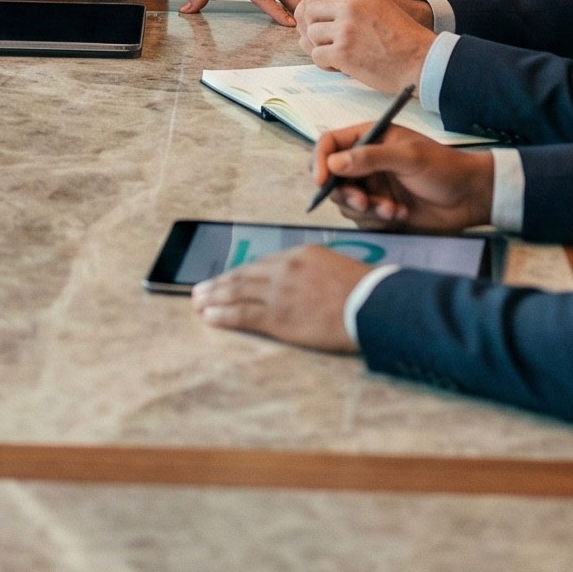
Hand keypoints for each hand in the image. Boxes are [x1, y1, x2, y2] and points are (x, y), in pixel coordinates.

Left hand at [190, 245, 367, 350]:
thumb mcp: (335, 269)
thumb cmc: (365, 291)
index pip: (261, 264)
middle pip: (243, 275)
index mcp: (300, 254)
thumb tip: (299, 283)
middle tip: (200, 289)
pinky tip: (210, 317)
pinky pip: (243, 314)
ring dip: (214, 297)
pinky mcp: (279, 316)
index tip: (226, 279)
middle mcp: (285, 269)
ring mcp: (280, 292)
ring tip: (198, 301)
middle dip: (219, 283)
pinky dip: (223, 315)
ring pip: (237, 292)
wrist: (374, 305)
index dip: (240, 273)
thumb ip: (312, 273)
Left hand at [297, 0, 437, 90]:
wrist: (420, 61)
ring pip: (311, 33)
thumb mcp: (378, 4)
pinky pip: (317, 55)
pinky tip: (338, 64)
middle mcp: (351, 6)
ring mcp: (346, 29)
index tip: (323, 18)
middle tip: (328, 39)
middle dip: (315, 26)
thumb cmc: (402, 37)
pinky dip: (325, 62)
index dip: (316, 5)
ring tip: (337, 53)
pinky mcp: (343, 52)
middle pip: (310, 10)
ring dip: (321, 45)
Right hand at [311, 121, 494, 232]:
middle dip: (345, 193)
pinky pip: (363, 218)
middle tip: (365, 202)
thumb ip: (371, 157)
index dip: (320, 161)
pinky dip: (378, 219)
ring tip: (393, 210)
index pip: (330, 144)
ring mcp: (372, 186)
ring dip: (366, 209)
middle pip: (332, 177)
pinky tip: (401, 215)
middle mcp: (366, 161)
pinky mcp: (380, 209)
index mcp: (370, 138)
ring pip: (346, 201)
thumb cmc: (444, 168)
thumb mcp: (409, 157)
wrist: (470, 198)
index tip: (321, 181)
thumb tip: (333, 163)